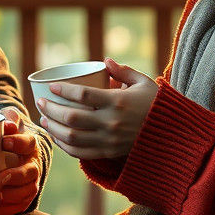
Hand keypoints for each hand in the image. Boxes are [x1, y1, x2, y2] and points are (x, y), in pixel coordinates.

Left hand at [0, 106, 42, 214]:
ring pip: (27, 192)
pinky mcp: (23, 199)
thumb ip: (6, 119)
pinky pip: (18, 208)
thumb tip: (7, 124)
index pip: (28, 143)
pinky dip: (6, 210)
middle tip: (2, 175)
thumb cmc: (2, 136)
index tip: (3, 142)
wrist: (4, 154)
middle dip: (17, 175)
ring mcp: (30, 183)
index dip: (18, 143)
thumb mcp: (5, 123)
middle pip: (31, 172)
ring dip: (12, 195)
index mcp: (29, 144)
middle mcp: (33, 164)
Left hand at [36, 58, 158, 159]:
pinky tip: (57, 137)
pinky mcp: (110, 153)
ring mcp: (110, 140)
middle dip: (51, 109)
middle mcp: (112, 123)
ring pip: (72, 137)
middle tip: (40, 102)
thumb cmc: (157, 105)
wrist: (173, 136)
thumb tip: (105, 61)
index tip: (50, 87)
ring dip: (54, 128)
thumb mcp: (144, 83)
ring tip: (44, 119)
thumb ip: (123, 71)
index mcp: (118, 102)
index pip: (83, 95)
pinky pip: (81, 153)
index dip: (63, 90)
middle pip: (72, 117)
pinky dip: (65, 146)